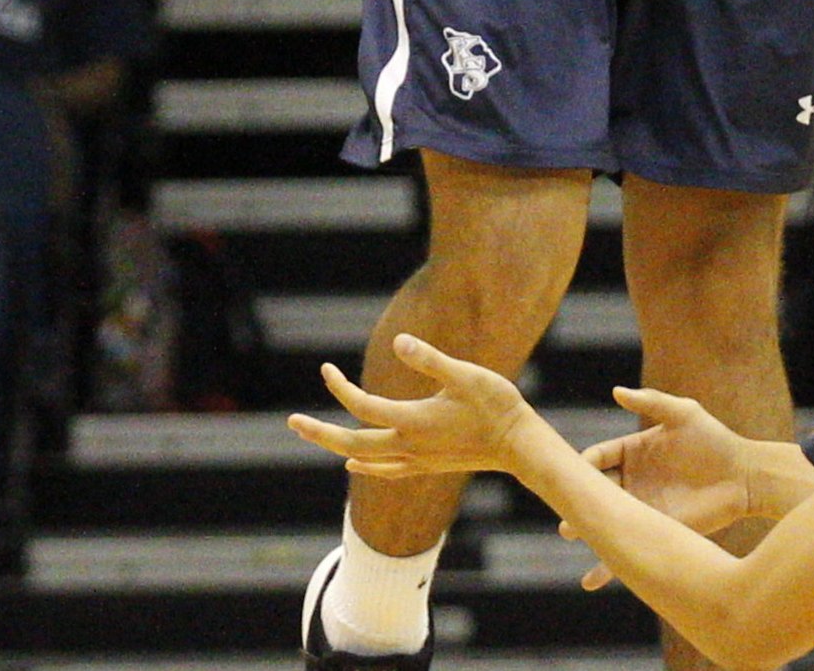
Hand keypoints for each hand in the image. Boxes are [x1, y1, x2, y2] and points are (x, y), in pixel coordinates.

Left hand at [288, 337, 543, 480]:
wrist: (521, 447)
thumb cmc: (497, 406)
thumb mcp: (465, 375)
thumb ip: (431, 359)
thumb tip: (398, 341)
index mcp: (413, 421)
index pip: (362, 406)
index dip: (339, 388)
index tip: (325, 368)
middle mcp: (409, 446)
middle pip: (353, 443)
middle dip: (320, 433)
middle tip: (292, 422)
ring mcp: (418, 460)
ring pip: (367, 458)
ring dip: (337, 446)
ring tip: (315, 435)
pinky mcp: (428, 466)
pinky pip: (386, 470)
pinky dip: (365, 466)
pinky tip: (355, 465)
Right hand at [573, 385, 761, 568]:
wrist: (746, 476)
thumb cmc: (715, 439)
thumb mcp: (683, 413)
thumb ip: (650, 402)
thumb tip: (616, 391)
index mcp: (632, 451)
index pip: (597, 458)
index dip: (581, 464)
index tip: (565, 472)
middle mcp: (633, 480)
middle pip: (596, 490)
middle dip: (576, 498)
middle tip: (559, 504)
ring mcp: (645, 507)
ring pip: (609, 519)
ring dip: (588, 527)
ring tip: (568, 532)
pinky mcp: (661, 529)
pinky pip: (632, 545)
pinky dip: (610, 564)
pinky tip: (592, 580)